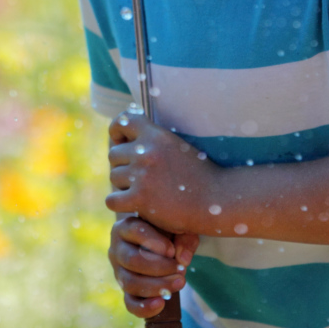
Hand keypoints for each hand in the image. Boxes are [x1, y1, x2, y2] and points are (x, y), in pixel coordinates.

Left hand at [106, 111, 219, 232]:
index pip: (123, 121)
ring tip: (142, 192)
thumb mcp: (178, 146)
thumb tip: (129, 136)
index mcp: (157, 135)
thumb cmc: (199, 175)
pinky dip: (121, 205)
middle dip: (122, 166)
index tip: (122, 142)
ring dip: (123, 186)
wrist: (216, 200)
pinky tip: (134, 206)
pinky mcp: (140, 198)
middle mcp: (147, 151)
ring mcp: (142, 175)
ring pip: (113, 177)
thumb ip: (155, 141)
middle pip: (113, 154)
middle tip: (137, 178)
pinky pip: (112, 200)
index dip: (117, 131)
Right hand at [108, 215, 199, 317]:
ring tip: (179, 283)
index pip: (135, 231)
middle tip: (181, 270)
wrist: (161, 245)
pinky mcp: (125, 291)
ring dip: (156, 286)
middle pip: (132, 260)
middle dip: (159, 268)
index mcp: (126, 227)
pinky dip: (144, 307)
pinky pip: (129, 303)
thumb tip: (183, 259)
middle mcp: (117, 249)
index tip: (172, 250)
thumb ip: (184, 237)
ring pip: (130, 283)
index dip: (154, 242)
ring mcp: (118, 271)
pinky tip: (161, 304)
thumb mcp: (178, 226)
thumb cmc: (168, 231)